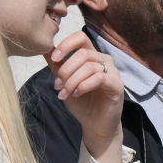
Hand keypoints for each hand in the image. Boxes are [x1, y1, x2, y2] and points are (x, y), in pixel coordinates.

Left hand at [46, 31, 125, 162]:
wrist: (95, 125)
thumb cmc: (82, 103)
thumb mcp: (64, 82)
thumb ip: (57, 66)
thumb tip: (44, 49)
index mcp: (91, 56)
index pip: (81, 37)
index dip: (66, 44)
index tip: (54, 58)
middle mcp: (104, 60)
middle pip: (83, 53)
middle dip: (66, 69)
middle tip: (57, 85)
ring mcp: (113, 72)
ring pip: (89, 66)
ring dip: (72, 80)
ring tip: (65, 93)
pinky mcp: (117, 85)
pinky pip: (100, 78)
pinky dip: (84, 85)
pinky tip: (76, 94)